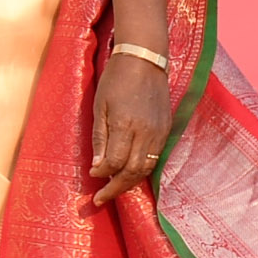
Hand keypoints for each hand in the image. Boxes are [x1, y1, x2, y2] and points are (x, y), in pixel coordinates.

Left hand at [90, 48, 178, 207]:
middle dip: (116, 188)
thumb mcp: (99, 106)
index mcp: (125, 124)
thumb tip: (97, 166)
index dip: (102, 174)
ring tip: (115, 189)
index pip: (115, 163)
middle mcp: (146, 132)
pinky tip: (130, 172)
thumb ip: (99, 137)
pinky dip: (142, 169)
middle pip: (133, 172)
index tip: (91, 177)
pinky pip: (155, 157)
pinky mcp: (166, 129)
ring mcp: (159, 132)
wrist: (145, 59)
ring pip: (146, 168)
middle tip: (101, 198)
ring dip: (130, 182)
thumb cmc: (116, 79)